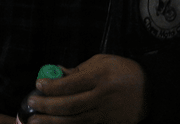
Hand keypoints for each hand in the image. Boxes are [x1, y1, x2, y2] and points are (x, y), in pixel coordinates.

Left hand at [28, 54, 147, 123]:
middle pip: (70, 105)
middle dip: (47, 105)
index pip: (71, 84)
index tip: (38, 84)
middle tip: (30, 103)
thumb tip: (56, 73)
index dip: (52, 86)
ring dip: (51, 122)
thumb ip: (78, 69)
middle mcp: (102, 97)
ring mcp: (105, 114)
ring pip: (74, 121)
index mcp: (100, 77)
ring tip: (34, 122)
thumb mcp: (102, 62)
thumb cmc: (123, 71)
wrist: (150, 90)